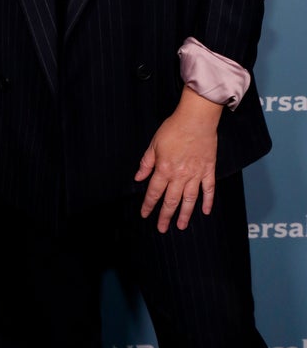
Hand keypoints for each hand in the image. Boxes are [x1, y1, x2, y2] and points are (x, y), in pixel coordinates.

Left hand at [134, 86, 222, 232]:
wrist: (196, 119)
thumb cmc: (173, 128)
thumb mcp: (154, 144)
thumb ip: (146, 163)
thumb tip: (138, 178)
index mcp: (164, 169)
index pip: (154, 192)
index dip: (148, 205)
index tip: (145, 214)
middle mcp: (179, 175)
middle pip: (171, 200)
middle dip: (165, 216)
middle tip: (162, 228)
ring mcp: (196, 174)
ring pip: (189, 199)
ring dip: (185, 214)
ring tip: (181, 226)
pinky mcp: (208, 170)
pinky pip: (208, 189)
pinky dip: (207, 201)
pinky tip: (205, 211)